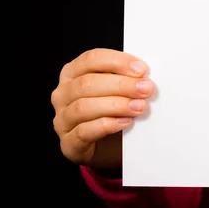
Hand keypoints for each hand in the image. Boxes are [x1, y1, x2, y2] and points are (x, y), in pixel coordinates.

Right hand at [51, 49, 154, 168]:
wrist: (110, 147)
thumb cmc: (114, 112)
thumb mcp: (119, 91)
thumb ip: (127, 80)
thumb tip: (145, 77)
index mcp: (73, 73)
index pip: (91, 59)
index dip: (117, 62)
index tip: (142, 69)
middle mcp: (63, 94)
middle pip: (87, 83)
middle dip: (121, 85)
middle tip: (146, 89)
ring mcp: (63, 120)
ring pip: (84, 107)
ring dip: (116, 105)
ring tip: (139, 107)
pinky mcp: (69, 144)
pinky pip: (84, 132)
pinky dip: (107, 125)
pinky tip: (125, 122)